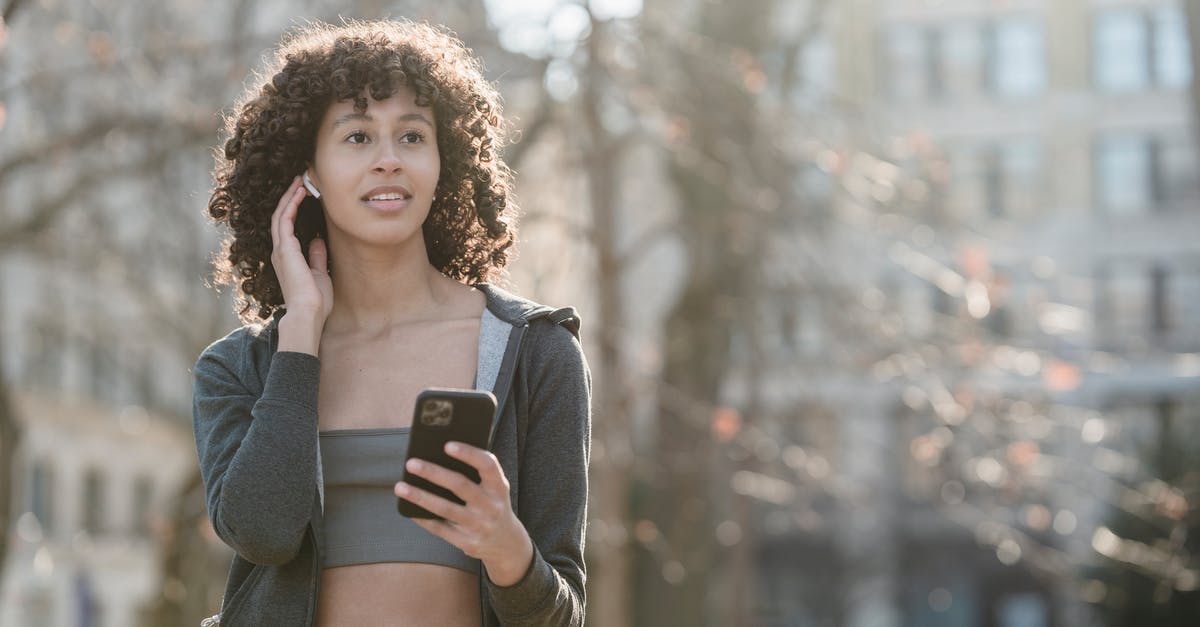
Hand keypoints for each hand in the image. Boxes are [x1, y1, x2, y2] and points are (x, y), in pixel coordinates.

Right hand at [271, 176, 332, 351]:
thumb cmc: (316, 300)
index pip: (286, 228)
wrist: (309, 313)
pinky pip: (284, 220)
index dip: (292, 210)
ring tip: (299, 182)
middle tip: (299, 182)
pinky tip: (299, 194)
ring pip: (280, 215)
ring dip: (289, 197)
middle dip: (289, 198)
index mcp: (287, 258)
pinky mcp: (285, 249)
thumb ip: (316, 256)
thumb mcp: (320, 273)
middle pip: (280, 218)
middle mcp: (280, 252)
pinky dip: (291, 205)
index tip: (303, 196)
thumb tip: (318, 240)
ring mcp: (280, 250)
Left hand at [394, 442, 533, 585]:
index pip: (488, 465)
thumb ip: (475, 474)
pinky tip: (408, 508)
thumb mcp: (493, 488)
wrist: (506, 542)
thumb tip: (436, 456)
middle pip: (460, 486)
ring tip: (400, 487)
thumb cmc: (491, 504)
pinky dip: (422, 518)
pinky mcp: (468, 543)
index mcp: (499, 487)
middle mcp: (492, 506)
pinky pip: (440, 529)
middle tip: (411, 463)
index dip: (469, 454)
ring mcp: (480, 526)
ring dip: (420, 497)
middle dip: (433, 473)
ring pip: (445, 509)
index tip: (447, 445)